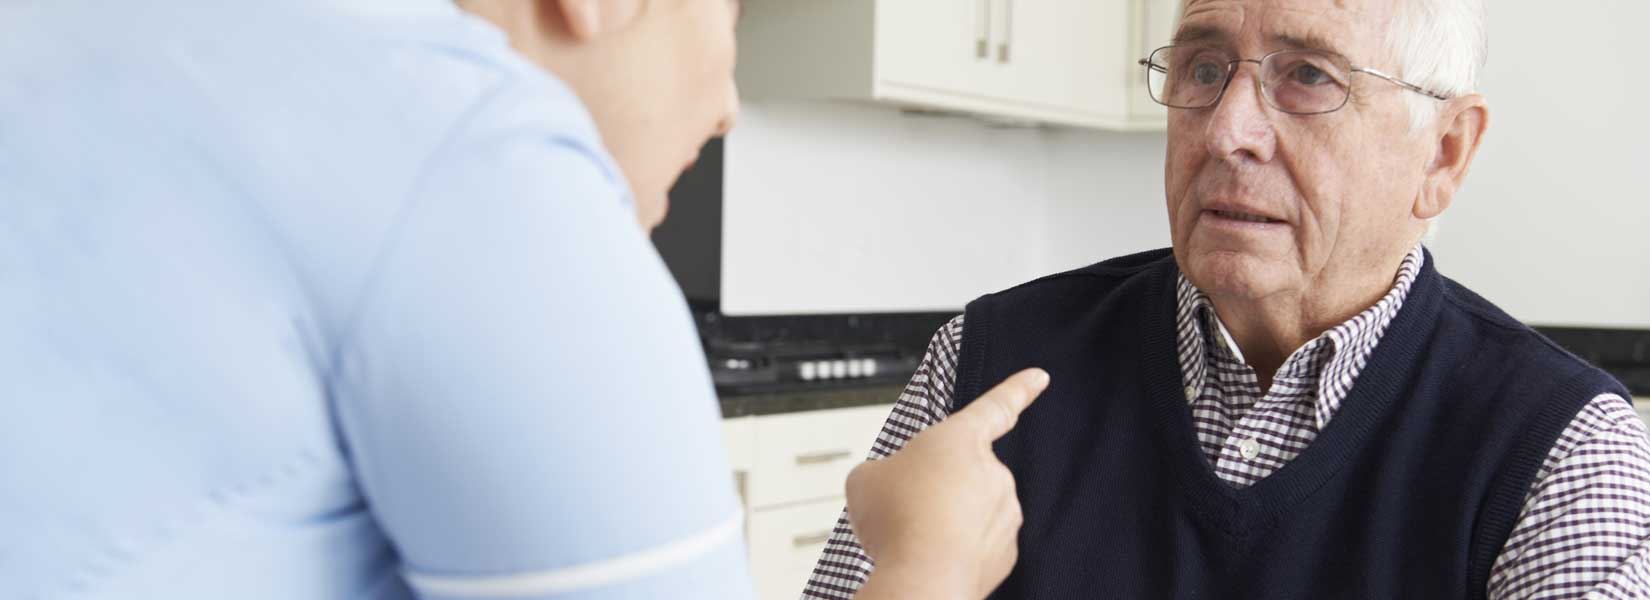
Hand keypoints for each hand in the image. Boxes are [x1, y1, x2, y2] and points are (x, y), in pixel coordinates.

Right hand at [846, 368, 1049, 599]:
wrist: (922, 580)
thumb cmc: (897, 523)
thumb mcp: (865, 479)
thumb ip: (881, 473)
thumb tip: (885, 486)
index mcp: (961, 439)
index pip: (995, 406)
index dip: (1018, 389)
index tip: (1040, 377)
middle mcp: (992, 472)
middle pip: (963, 472)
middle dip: (938, 487)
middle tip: (906, 507)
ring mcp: (1004, 514)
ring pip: (971, 511)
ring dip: (945, 520)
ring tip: (914, 537)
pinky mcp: (1005, 553)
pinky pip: (978, 545)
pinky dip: (957, 551)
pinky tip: (930, 559)